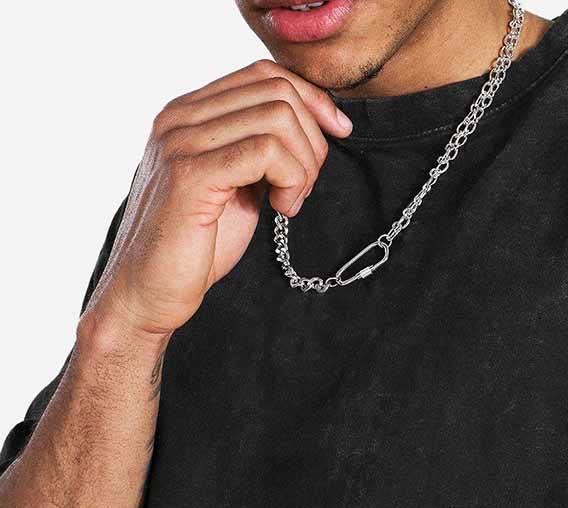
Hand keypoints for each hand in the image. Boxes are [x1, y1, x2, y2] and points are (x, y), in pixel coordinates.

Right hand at [84, 58, 352, 338]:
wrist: (148, 294)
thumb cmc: (194, 247)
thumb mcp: (234, 187)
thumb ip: (257, 153)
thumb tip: (310, 130)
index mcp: (188, 114)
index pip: (263, 74)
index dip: (312, 98)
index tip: (339, 131)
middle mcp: (179, 118)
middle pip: (277, 92)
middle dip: (313, 140)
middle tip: (304, 186)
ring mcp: (181, 143)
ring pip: (277, 118)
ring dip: (303, 165)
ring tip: (291, 201)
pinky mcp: (190, 176)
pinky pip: (266, 152)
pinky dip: (291, 180)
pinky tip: (284, 209)